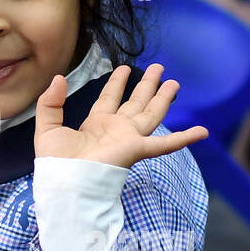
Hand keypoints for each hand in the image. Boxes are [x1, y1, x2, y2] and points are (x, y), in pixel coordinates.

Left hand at [34, 64, 207, 168]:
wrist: (64, 182)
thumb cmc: (55, 161)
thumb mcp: (47, 126)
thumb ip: (51, 102)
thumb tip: (60, 78)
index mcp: (96, 125)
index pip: (109, 98)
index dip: (117, 83)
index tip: (125, 68)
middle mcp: (116, 129)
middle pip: (136, 103)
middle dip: (147, 86)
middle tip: (159, 68)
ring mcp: (129, 138)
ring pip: (151, 113)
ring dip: (163, 98)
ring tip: (174, 82)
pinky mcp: (136, 149)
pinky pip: (165, 143)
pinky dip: (184, 138)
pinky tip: (202, 132)